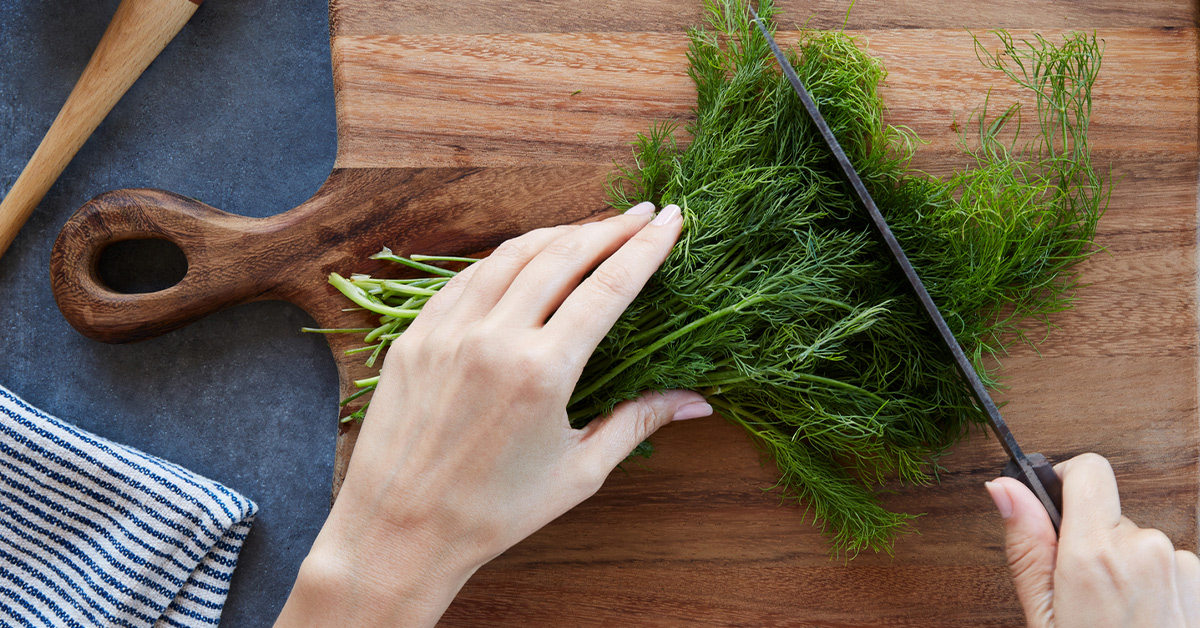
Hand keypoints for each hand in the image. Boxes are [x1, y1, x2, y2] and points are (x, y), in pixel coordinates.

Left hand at [275, 202, 711, 626]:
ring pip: (510, 256)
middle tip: (643, 213)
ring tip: (591, 230)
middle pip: (562, 257)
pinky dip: (504, 260)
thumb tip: (699, 402)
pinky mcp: (414, 336)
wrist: (398, 532)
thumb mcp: (578, 473)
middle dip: (609, 228)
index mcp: (541, 372)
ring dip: (557, 235)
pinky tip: (525, 259)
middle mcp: (492, 339)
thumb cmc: (495, 514)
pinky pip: (466, 279)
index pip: (607, 288)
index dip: (645, 248)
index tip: (672, 220)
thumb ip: (638, 422)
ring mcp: (447, 332)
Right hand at [987, 453, 1199, 627]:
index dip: (1064, 481)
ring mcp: (1181, 568)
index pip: (1088, 470)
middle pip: (1108, 516)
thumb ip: (1026, 545)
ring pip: (1138, 544)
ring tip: (1114, 616)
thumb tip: (1004, 489)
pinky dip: (1153, 587)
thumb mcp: (1042, 614)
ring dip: (1124, 570)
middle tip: (1079, 595)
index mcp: (1096, 555)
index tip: (1054, 509)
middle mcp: (1146, 551)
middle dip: (1089, 544)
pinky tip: (1141, 620)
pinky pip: (1168, 566)